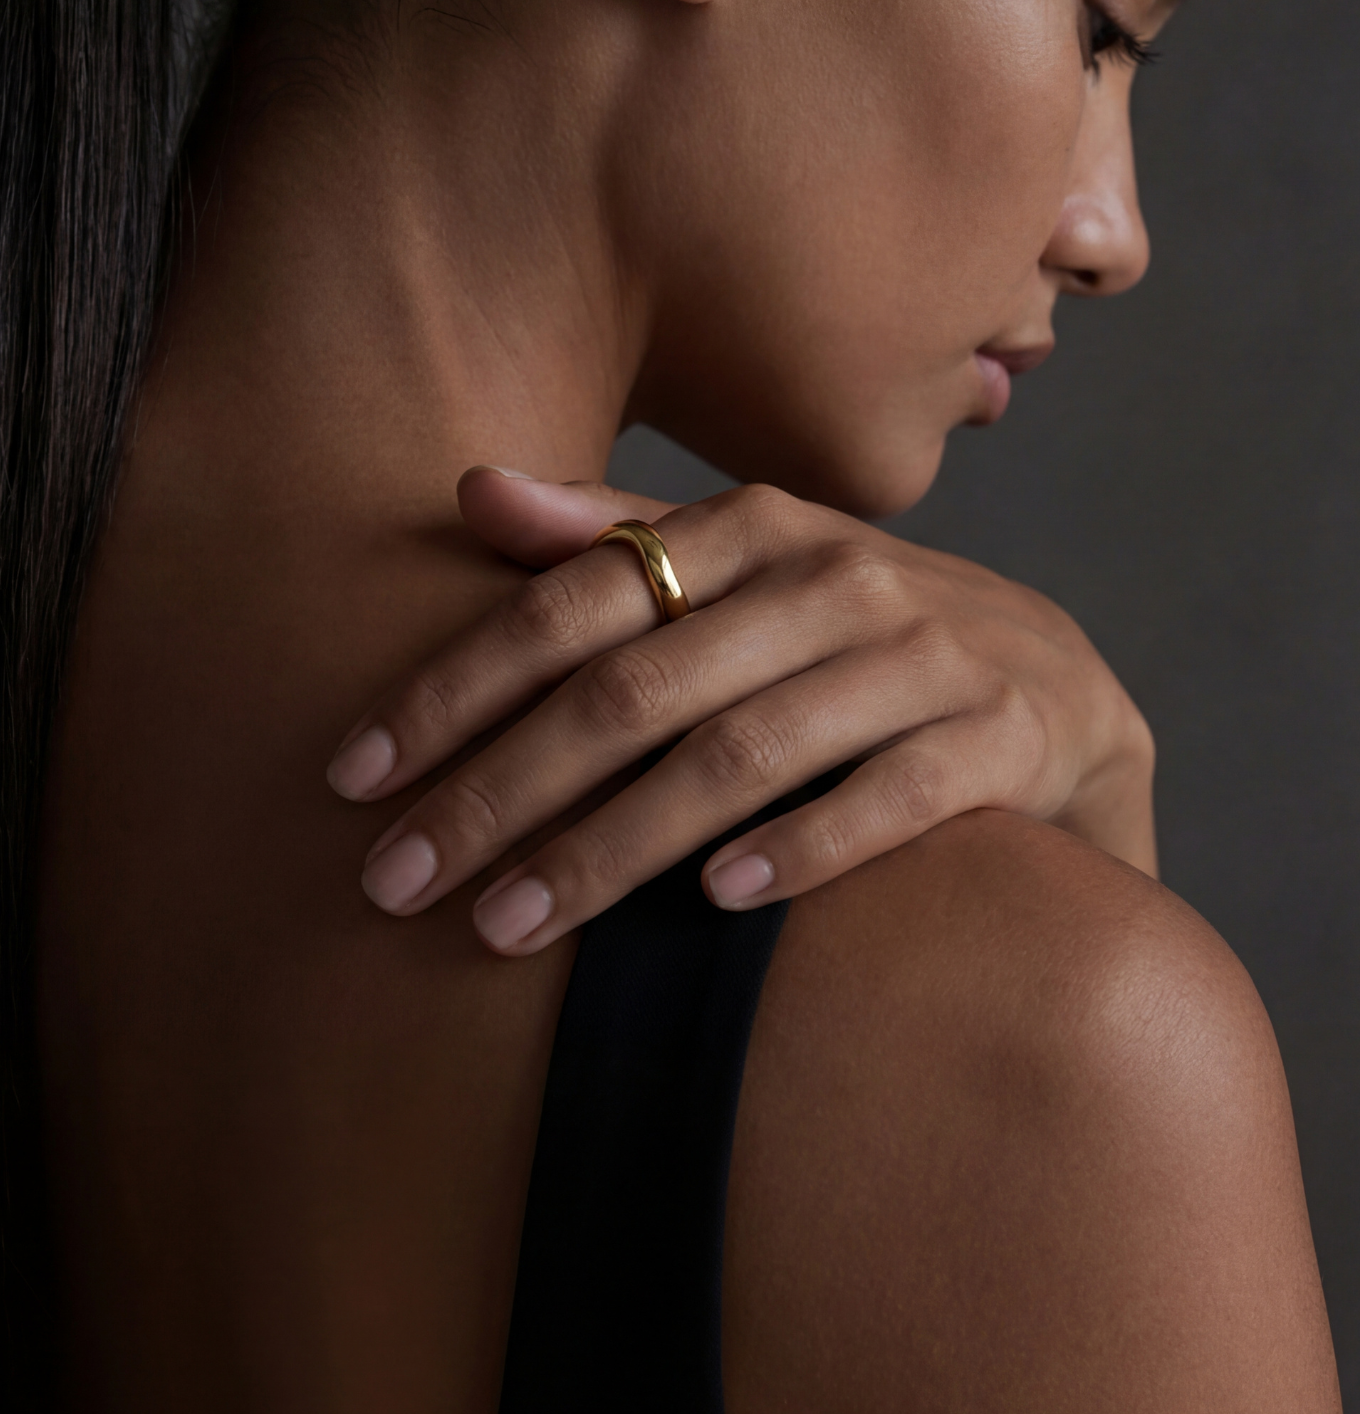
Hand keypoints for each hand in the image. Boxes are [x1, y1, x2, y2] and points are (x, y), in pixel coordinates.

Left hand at [328, 469, 1156, 953]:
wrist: (1062, 692)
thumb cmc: (858, 639)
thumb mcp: (744, 572)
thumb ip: (613, 536)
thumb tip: (470, 487)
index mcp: (755, 527)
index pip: (572, 600)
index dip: (452, 686)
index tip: (352, 775)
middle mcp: (838, 576)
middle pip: (636, 686)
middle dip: (500, 790)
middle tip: (396, 883)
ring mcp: (930, 654)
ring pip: (742, 751)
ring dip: (614, 847)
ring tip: (509, 925)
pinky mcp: (1006, 735)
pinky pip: (894, 796)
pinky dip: (804, 847)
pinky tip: (716, 909)